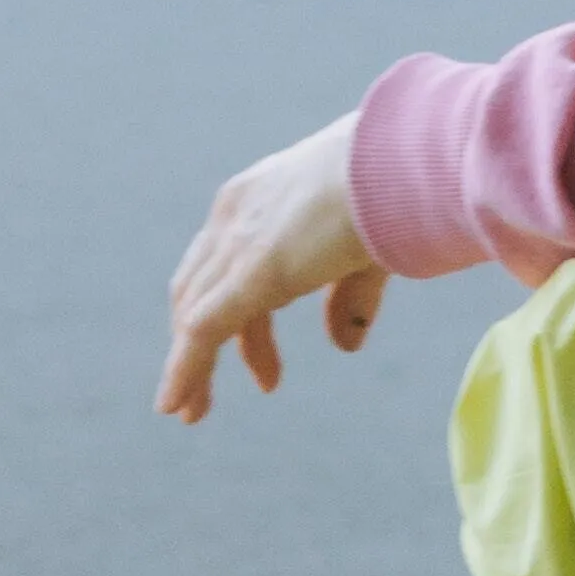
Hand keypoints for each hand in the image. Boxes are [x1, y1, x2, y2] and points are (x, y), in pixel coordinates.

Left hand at [158, 115, 386, 424]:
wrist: (399, 165)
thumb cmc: (393, 193)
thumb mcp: (367, 251)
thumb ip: (350, 299)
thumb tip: (344, 345)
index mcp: (260, 194)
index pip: (224, 257)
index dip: (232, 311)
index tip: (258, 357)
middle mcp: (236, 213)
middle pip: (198, 286)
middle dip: (198, 337)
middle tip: (204, 388)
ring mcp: (239, 242)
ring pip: (194, 313)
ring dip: (189, 365)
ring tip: (192, 410)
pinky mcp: (250, 274)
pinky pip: (202, 331)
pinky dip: (184, 371)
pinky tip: (174, 405)